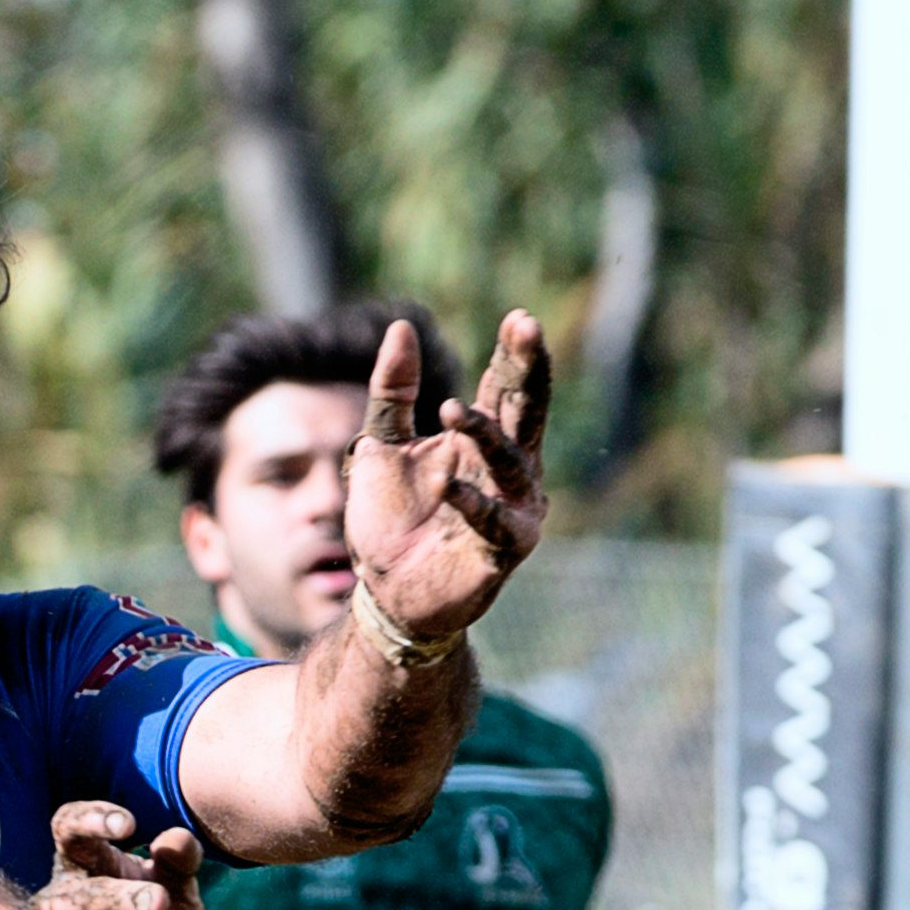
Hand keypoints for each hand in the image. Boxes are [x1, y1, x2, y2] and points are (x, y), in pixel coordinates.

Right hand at [34, 804, 212, 909]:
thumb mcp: (170, 891)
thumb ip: (178, 864)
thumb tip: (180, 838)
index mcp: (77, 868)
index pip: (67, 831)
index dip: (90, 821)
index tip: (130, 824)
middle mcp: (57, 909)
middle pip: (80, 899)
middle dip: (121, 899)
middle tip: (161, 899)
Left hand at [342, 309, 553, 652]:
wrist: (385, 592)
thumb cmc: (390, 520)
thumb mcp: (381, 444)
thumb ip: (393, 392)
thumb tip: (401, 328)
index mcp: (483, 440)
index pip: (504, 387)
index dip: (513, 353)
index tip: (519, 317)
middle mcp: (509, 469)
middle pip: (525, 410)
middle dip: (526, 370)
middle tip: (527, 328)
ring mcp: (513, 508)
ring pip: (511, 461)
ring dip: (484, 434)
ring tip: (449, 410)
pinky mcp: (505, 549)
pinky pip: (495, 521)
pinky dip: (473, 504)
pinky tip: (445, 486)